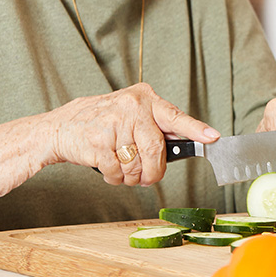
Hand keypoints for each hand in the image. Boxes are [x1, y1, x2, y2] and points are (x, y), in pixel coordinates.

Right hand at [44, 84, 219, 186]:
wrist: (62, 127)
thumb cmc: (104, 123)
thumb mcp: (132, 114)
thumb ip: (157, 126)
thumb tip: (187, 142)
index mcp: (144, 98)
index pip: (175, 116)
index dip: (196, 130)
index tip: (213, 138)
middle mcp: (131, 107)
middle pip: (156, 151)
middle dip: (153, 172)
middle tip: (148, 177)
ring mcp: (113, 123)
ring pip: (137, 165)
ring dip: (131, 176)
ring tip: (122, 168)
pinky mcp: (97, 142)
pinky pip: (117, 173)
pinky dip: (115, 178)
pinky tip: (108, 168)